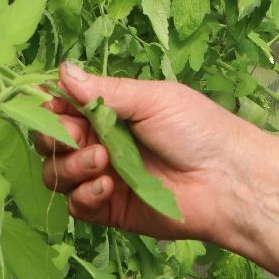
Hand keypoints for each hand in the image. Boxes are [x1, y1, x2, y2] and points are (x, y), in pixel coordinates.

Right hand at [35, 64, 257, 239]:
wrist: (227, 180)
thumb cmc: (198, 129)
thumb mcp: (153, 99)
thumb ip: (105, 91)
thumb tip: (64, 70)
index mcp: (111, 112)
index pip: (62, 107)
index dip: (51, 107)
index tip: (53, 107)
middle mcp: (101, 142)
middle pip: (51, 141)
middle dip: (56, 138)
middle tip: (78, 136)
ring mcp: (103, 177)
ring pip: (57, 173)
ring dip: (70, 166)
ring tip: (101, 161)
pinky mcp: (109, 209)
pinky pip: (76, 205)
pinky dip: (84, 194)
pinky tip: (107, 186)